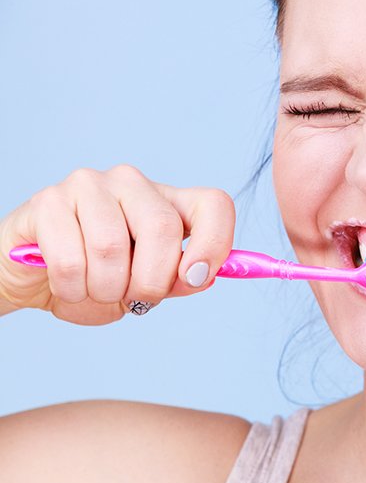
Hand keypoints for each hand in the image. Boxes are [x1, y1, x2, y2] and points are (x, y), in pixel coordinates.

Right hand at [0, 165, 234, 324]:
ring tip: (94, 290)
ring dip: (105, 289)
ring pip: (112, 247)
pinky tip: (67, 286)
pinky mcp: (48, 202)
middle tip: (135, 298)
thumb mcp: (143, 287)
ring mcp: (89, 186)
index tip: (197, 277)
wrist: (33, 280)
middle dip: (151, 280)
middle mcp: (131, 183)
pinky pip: (70, 260)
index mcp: (166, 201)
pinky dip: (72, 289)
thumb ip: (176, 282)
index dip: (215, 242)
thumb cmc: (94, 279)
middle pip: (163, 227)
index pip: (213, 203)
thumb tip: (205, 276)